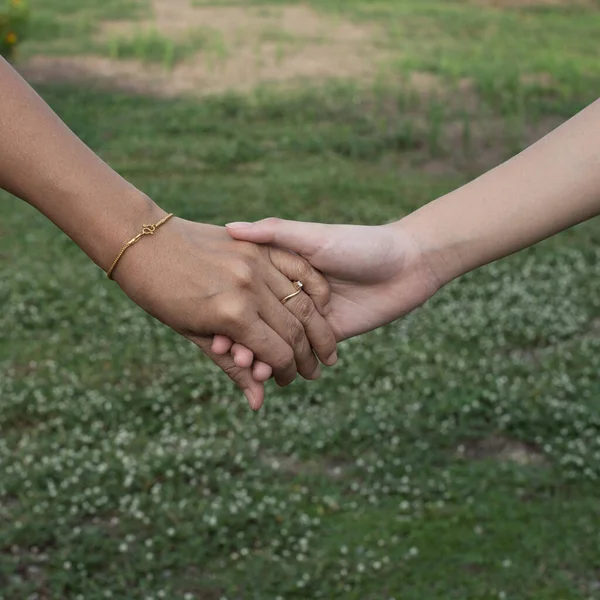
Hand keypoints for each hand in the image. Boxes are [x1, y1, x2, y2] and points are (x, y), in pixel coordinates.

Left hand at [112, 217, 337, 409]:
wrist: (143, 242)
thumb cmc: (160, 295)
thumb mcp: (193, 334)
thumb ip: (232, 366)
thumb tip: (258, 403)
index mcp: (232, 315)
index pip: (277, 352)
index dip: (287, 372)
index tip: (287, 380)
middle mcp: (250, 288)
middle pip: (296, 330)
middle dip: (308, 356)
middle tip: (314, 371)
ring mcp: (257, 262)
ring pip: (303, 301)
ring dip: (318, 328)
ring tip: (325, 346)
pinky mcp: (258, 245)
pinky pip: (298, 266)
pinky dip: (313, 287)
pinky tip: (321, 306)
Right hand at [217, 218, 441, 370]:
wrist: (409, 265)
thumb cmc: (360, 243)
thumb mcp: (314, 237)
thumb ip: (274, 233)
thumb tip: (230, 227)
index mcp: (284, 268)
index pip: (247, 292)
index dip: (228, 308)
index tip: (211, 325)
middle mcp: (292, 293)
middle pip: (258, 319)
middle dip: (241, 338)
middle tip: (225, 354)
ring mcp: (309, 317)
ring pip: (277, 339)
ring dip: (259, 355)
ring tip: (246, 368)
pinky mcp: (329, 336)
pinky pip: (303, 353)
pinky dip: (285, 364)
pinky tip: (269, 373)